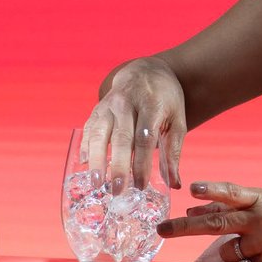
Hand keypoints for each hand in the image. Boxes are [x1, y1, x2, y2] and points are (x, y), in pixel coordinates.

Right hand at [80, 59, 186, 188]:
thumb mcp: (177, 122)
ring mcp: (110, 104)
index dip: (142, 163)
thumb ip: (173, 152)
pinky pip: (89, 127)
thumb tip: (175, 185)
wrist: (147, 71)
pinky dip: (86, 146)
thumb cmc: (165, 100)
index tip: (141, 185)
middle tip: (117, 190)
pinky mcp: (98, 107)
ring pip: (100, 132)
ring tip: (96, 183)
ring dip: (97, 159)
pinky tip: (84, 164)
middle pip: (121, 137)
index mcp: (152, 105)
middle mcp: (128, 103)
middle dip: (119, 166)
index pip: (145, 138)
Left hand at [158, 182, 261, 261]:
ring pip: (227, 251)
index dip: (213, 191)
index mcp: (260, 198)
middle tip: (162, 230)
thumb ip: (231, 206)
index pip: (234, 192)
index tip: (193, 190)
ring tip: (256, 246)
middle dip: (186, 227)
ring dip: (231, 251)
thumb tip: (195, 207)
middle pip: (218, 223)